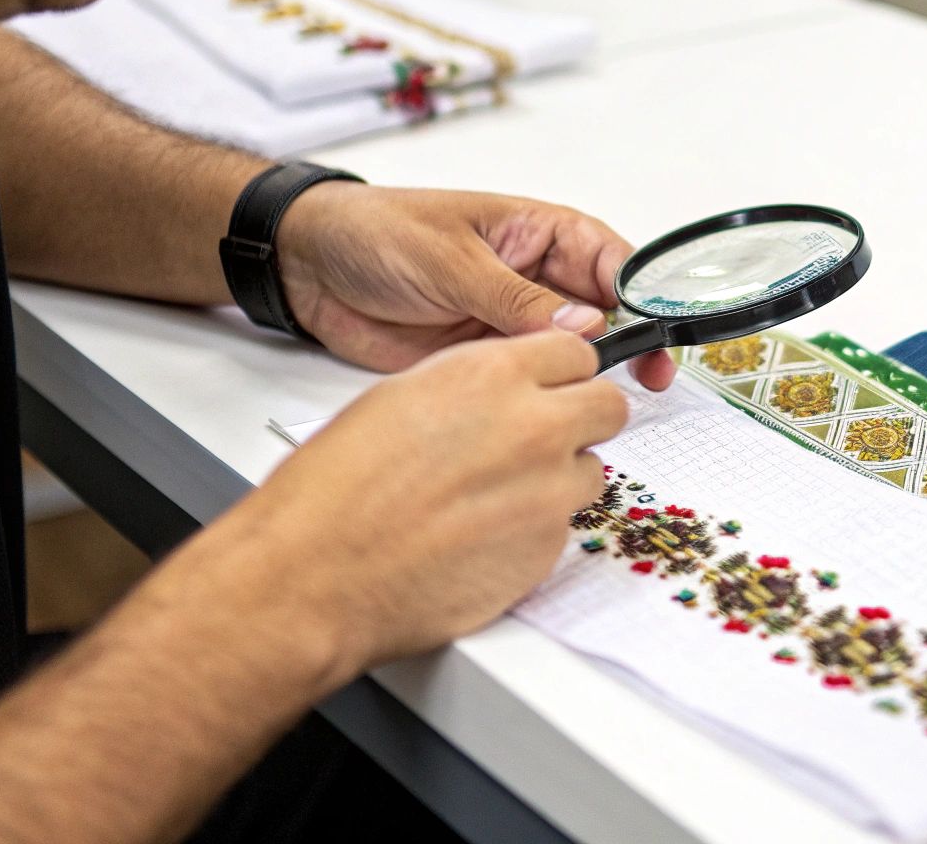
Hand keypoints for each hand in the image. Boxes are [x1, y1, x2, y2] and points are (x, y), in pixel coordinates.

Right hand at [221, 330, 627, 670]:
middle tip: (548, 437)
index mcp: (492, 376)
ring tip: (494, 498)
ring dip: (557, 479)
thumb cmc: (337, 489)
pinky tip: (481, 537)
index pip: (575, 353)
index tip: (554, 386)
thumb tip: (507, 386)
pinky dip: (533, 529)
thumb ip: (473, 384)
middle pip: (608, 406)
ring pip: (589, 471)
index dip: (562, 373)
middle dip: (583, 418)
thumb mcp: (401, 396)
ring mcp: (548, 491)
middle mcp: (533, 427)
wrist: (318, 572)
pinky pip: (562, 527)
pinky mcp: (547, 549)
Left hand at [276, 183, 675, 389]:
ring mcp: (511, 320)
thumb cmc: (376, 231)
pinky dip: (545, 397)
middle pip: (605, 313)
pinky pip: (528, 379)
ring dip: (588, 376)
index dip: (641, 295)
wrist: (306, 265)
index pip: (610, 262)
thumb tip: (582, 327)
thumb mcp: (450, 259)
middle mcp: (536, 278)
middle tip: (649, 378)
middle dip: (631, 342)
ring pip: (570, 353)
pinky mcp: (484, 358)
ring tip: (606, 402)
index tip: (657, 330)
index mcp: (538, 233)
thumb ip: (516, 297)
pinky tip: (555, 413)